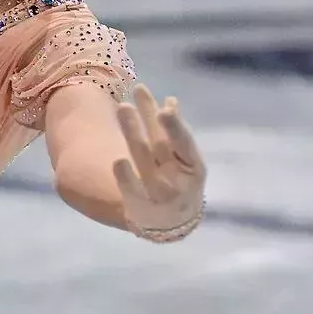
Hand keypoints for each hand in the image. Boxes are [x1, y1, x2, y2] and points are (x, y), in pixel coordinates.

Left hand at [111, 84, 206, 240]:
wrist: (172, 223)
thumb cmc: (179, 181)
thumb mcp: (183, 159)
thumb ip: (174, 132)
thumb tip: (170, 100)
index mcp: (194, 167)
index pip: (184, 143)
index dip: (176, 126)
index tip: (166, 106)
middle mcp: (178, 180)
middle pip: (161, 146)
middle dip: (149, 119)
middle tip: (138, 91)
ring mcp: (159, 193)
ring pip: (144, 160)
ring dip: (134, 133)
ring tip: (123, 106)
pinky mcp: (140, 205)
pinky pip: (132, 189)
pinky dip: (126, 176)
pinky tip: (119, 160)